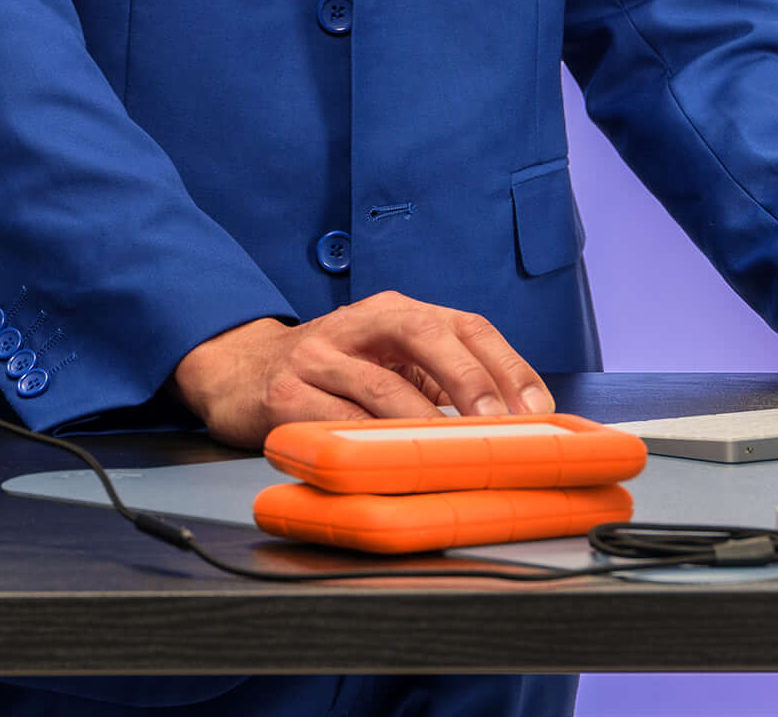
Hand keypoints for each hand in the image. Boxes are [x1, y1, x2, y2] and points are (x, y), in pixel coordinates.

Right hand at [171, 292, 557, 449]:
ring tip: (456, 454)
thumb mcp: (387, 360)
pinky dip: (370, 445)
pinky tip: (394, 465)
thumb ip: (439, 379)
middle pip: (426, 335)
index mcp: (395, 312)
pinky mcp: (286, 395)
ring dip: (425, 424)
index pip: (464, 325)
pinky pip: (336, 422)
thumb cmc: (331, 370)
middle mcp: (359, 324)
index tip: (538, 408)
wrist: (239, 369)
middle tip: (503, 424)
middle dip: (472, 381)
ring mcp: (319, 357)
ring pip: (382, 386)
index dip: (506, 364)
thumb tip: (514, 423)